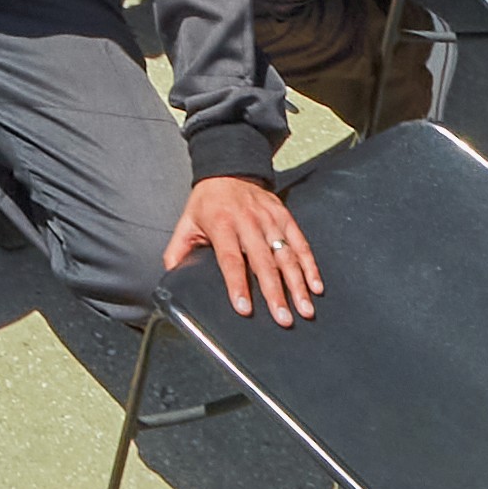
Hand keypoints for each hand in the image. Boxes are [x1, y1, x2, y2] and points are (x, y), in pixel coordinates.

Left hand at [167, 170, 321, 324]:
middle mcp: (248, 222)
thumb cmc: (207, 203)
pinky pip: (300, 243)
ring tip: (305, 309)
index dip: (237, 284)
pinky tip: (316, 286)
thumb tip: (172, 277)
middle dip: (274, 292)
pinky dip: (310, 265)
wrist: (228, 169)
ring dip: (297, 284)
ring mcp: (269, 219)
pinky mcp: (284, 216)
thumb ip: (177, 251)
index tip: (244, 308)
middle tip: (282, 319)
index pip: (231, 260)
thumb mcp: (186, 223)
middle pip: (263, 262)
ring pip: (286, 255)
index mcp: (221, 225)